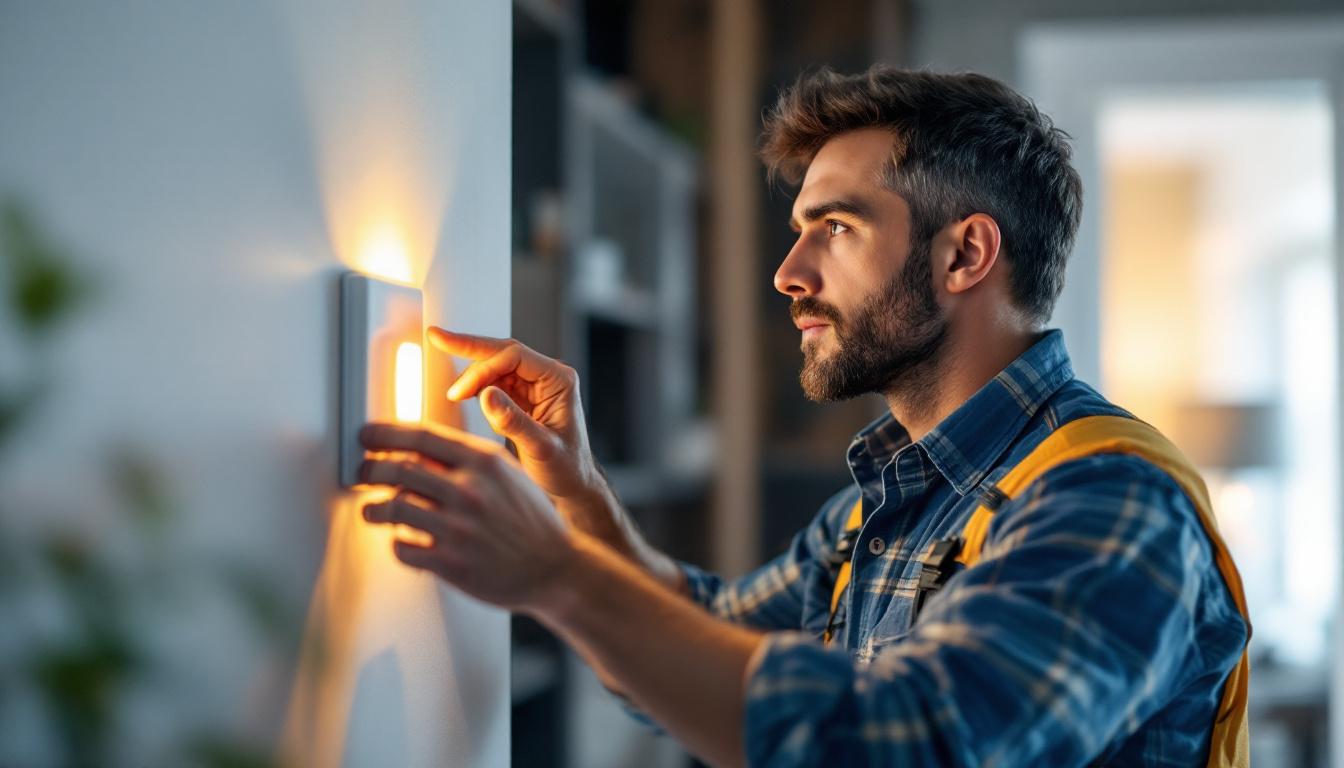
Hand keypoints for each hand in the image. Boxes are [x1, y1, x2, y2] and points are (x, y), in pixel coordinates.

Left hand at [357, 421, 574, 611]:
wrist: (555, 567)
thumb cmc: (531, 519)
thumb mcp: (508, 474)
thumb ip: (468, 460)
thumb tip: (420, 448)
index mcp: (484, 462)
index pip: (420, 436)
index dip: (384, 434)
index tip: (366, 437)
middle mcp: (469, 491)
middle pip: (397, 469)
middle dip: (369, 469)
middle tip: (363, 473)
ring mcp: (458, 528)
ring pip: (392, 507)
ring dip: (374, 507)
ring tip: (373, 508)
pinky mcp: (451, 563)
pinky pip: (402, 548)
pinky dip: (396, 543)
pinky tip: (402, 539)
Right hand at [429, 329, 620, 540]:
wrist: (572, 485)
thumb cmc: (566, 468)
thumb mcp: (541, 448)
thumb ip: (513, 422)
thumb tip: (485, 394)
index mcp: (559, 380)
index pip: (515, 356)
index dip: (483, 367)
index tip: (460, 391)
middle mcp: (547, 376)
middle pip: (502, 352)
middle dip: (469, 349)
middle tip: (436, 338)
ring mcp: (533, 385)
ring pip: (494, 365)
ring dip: (471, 374)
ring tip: (454, 394)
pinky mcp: (520, 396)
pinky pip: (493, 381)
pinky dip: (475, 385)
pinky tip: (462, 395)